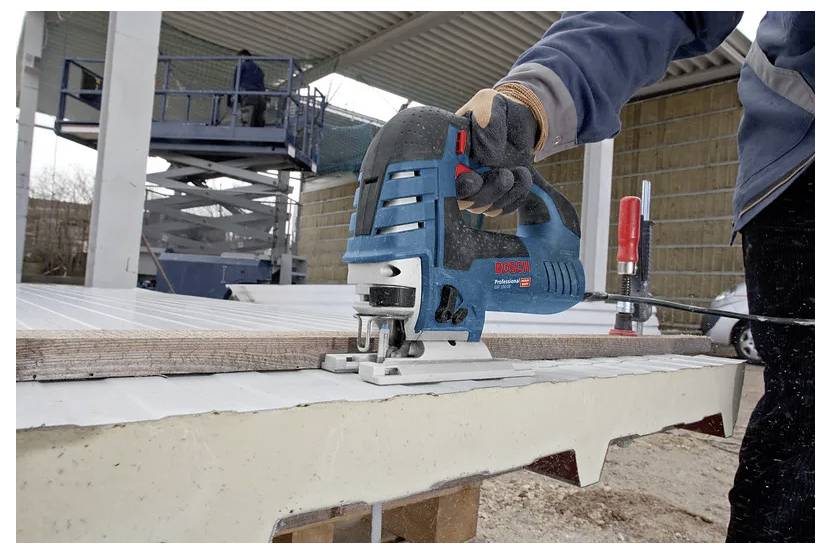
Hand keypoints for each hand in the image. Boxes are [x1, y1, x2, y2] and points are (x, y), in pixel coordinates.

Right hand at [455, 88, 538, 216]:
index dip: (454, 186)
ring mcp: (477, 187)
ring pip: (483, 208)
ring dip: (504, 194)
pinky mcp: (496, 195)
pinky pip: (503, 208)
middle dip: (482, 196)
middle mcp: (458, 174)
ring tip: (520, 172)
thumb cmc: (498, 109)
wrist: (519, 118)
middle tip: (504, 176)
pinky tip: (523, 176)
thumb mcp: (490, 103)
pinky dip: (516, 197)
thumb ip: (488, 121)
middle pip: (461, 202)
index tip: (473, 179)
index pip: (440, 179)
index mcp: (448, 153)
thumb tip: (487, 155)